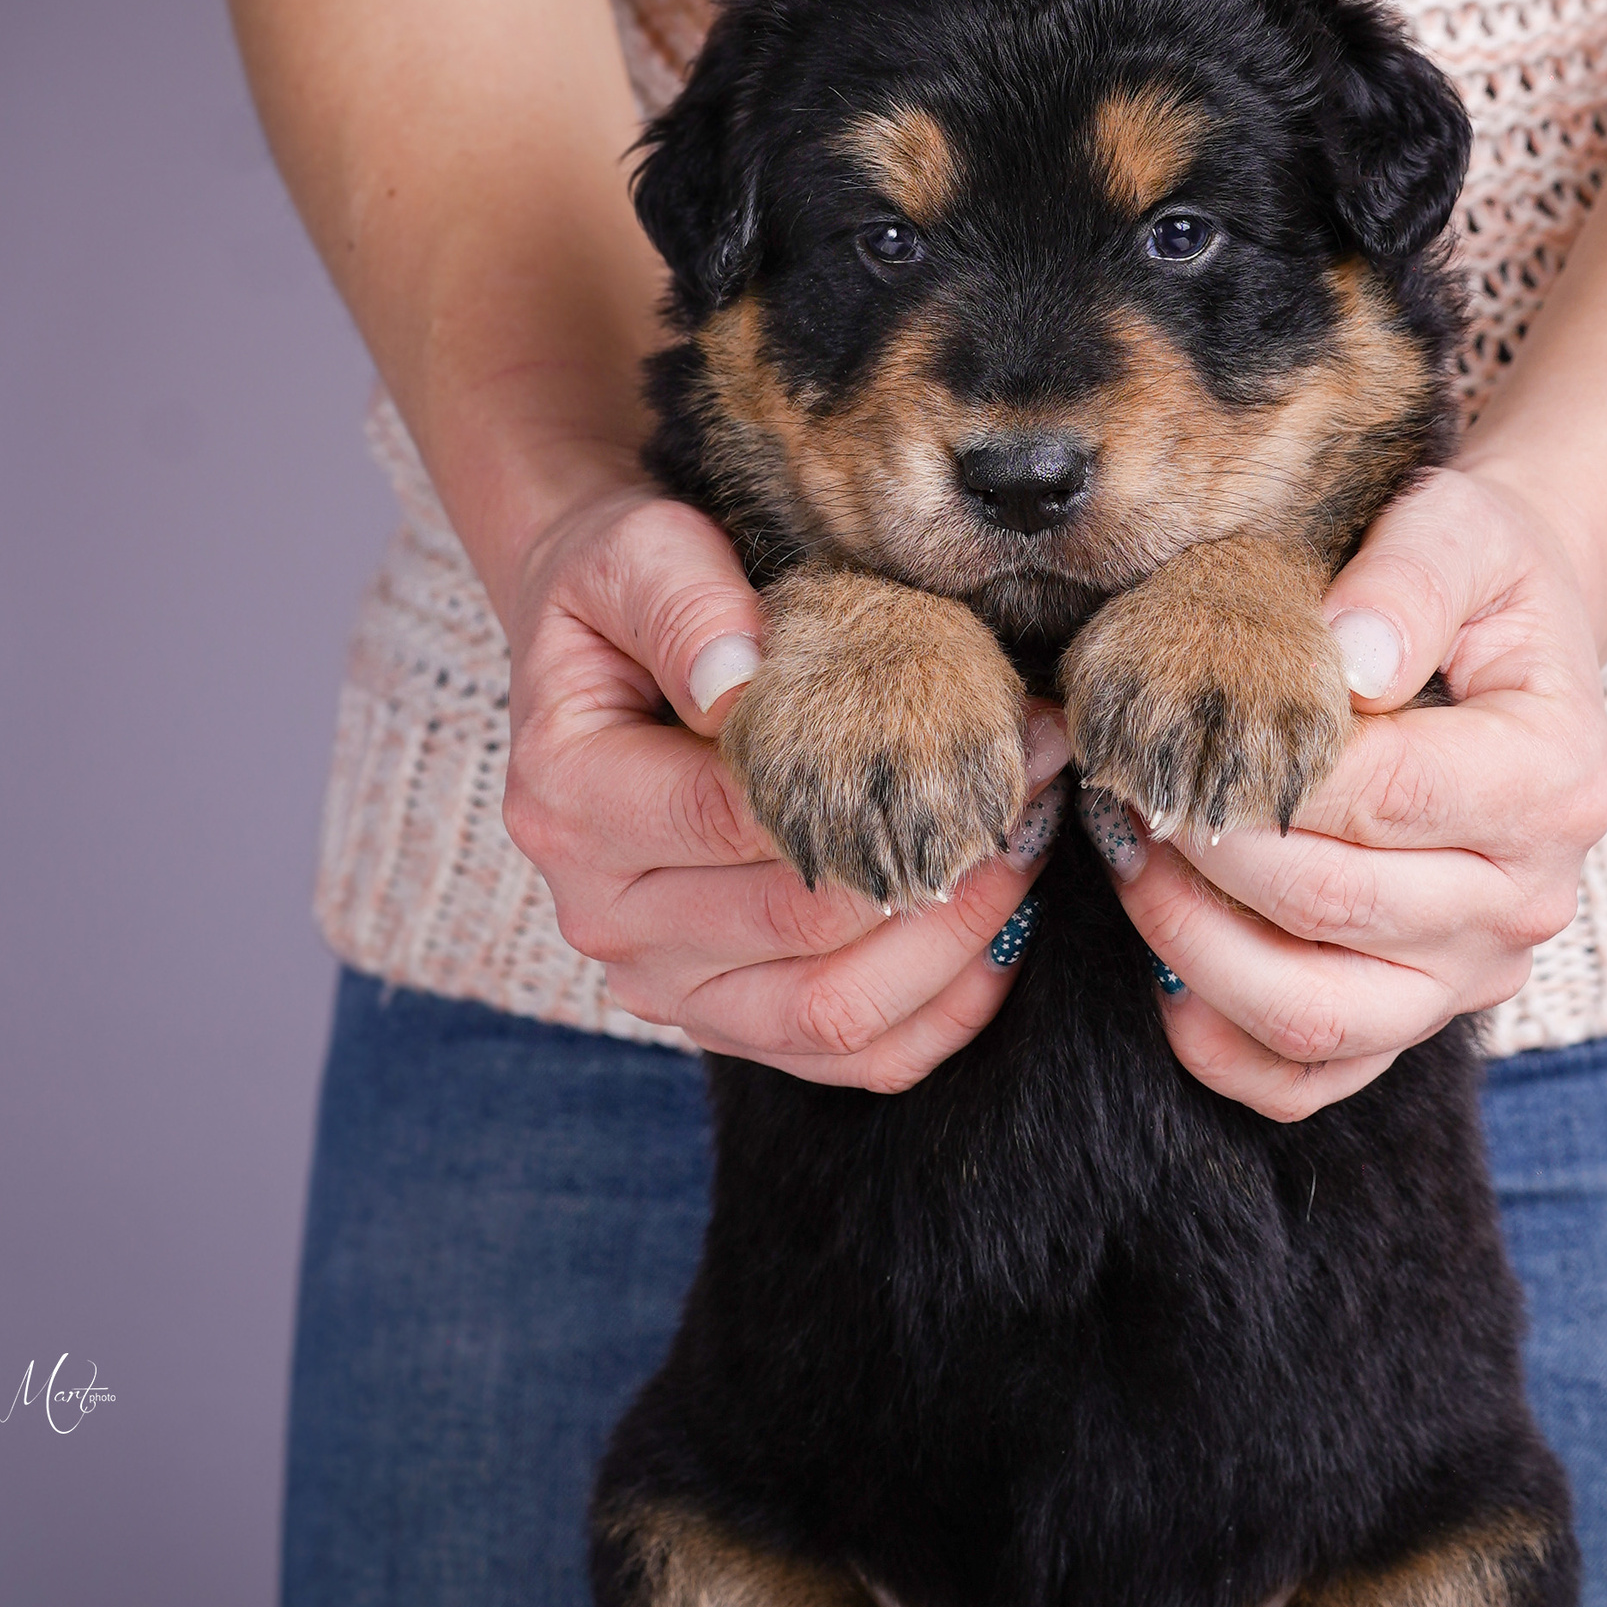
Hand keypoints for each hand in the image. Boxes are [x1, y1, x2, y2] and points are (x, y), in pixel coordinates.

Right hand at [503, 483, 1069, 1087]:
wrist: (597, 655)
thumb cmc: (626, 596)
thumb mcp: (635, 552)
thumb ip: (683, 600)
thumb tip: (739, 679)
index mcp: (569, 797)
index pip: (733, 819)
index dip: (873, 782)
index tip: (993, 726)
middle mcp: (603, 911)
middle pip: (802, 925)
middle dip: (943, 857)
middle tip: (1037, 780)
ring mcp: (660, 981)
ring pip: (832, 1014)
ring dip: (957, 942)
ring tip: (1028, 845)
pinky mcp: (719, 1018)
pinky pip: (845, 1055)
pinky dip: (939, 1012)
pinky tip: (1003, 932)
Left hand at [1081, 464, 1606, 1120]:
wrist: (1504, 647)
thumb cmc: (1470, 582)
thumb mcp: (1458, 529)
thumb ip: (1411, 577)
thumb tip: (1350, 660)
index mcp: (1553, 782)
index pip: (1382, 798)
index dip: (1260, 770)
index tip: (1172, 724)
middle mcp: (1527, 899)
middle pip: (1333, 906)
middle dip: (1202, 847)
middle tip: (1121, 782)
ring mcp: (1472, 974)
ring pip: (1313, 1013)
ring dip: (1191, 945)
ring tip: (1128, 853)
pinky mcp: (1416, 1018)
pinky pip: (1309, 1078)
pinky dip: (1221, 1046)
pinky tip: (1162, 969)